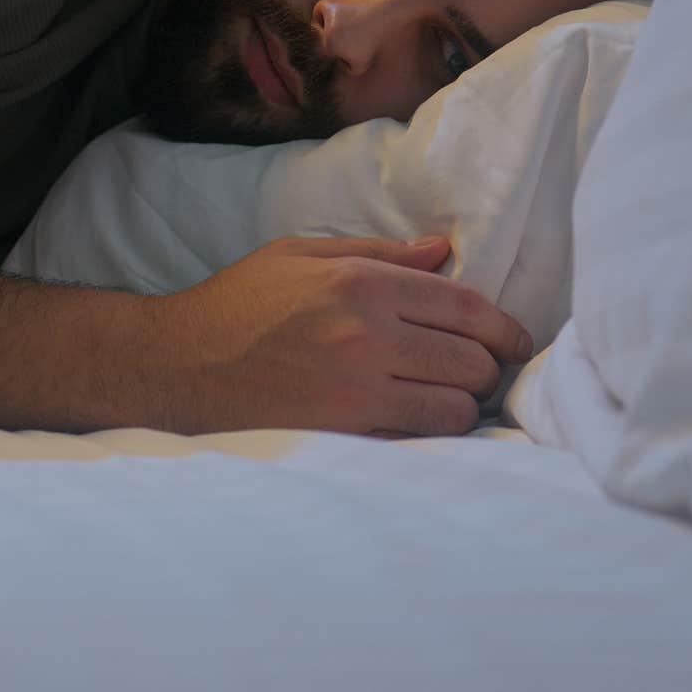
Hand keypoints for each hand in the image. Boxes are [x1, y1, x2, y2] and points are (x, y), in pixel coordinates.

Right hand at [145, 235, 531, 436]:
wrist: (177, 367)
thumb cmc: (238, 304)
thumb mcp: (300, 254)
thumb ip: (378, 252)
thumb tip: (442, 252)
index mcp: (360, 284)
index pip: (464, 306)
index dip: (503, 326)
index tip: (514, 340)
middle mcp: (365, 337)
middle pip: (471, 361)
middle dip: (487, 367)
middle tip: (478, 369)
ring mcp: (355, 392)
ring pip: (455, 409)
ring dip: (464, 405)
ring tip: (450, 397)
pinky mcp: (343, 434)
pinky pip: (418, 439)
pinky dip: (431, 432)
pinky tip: (420, 420)